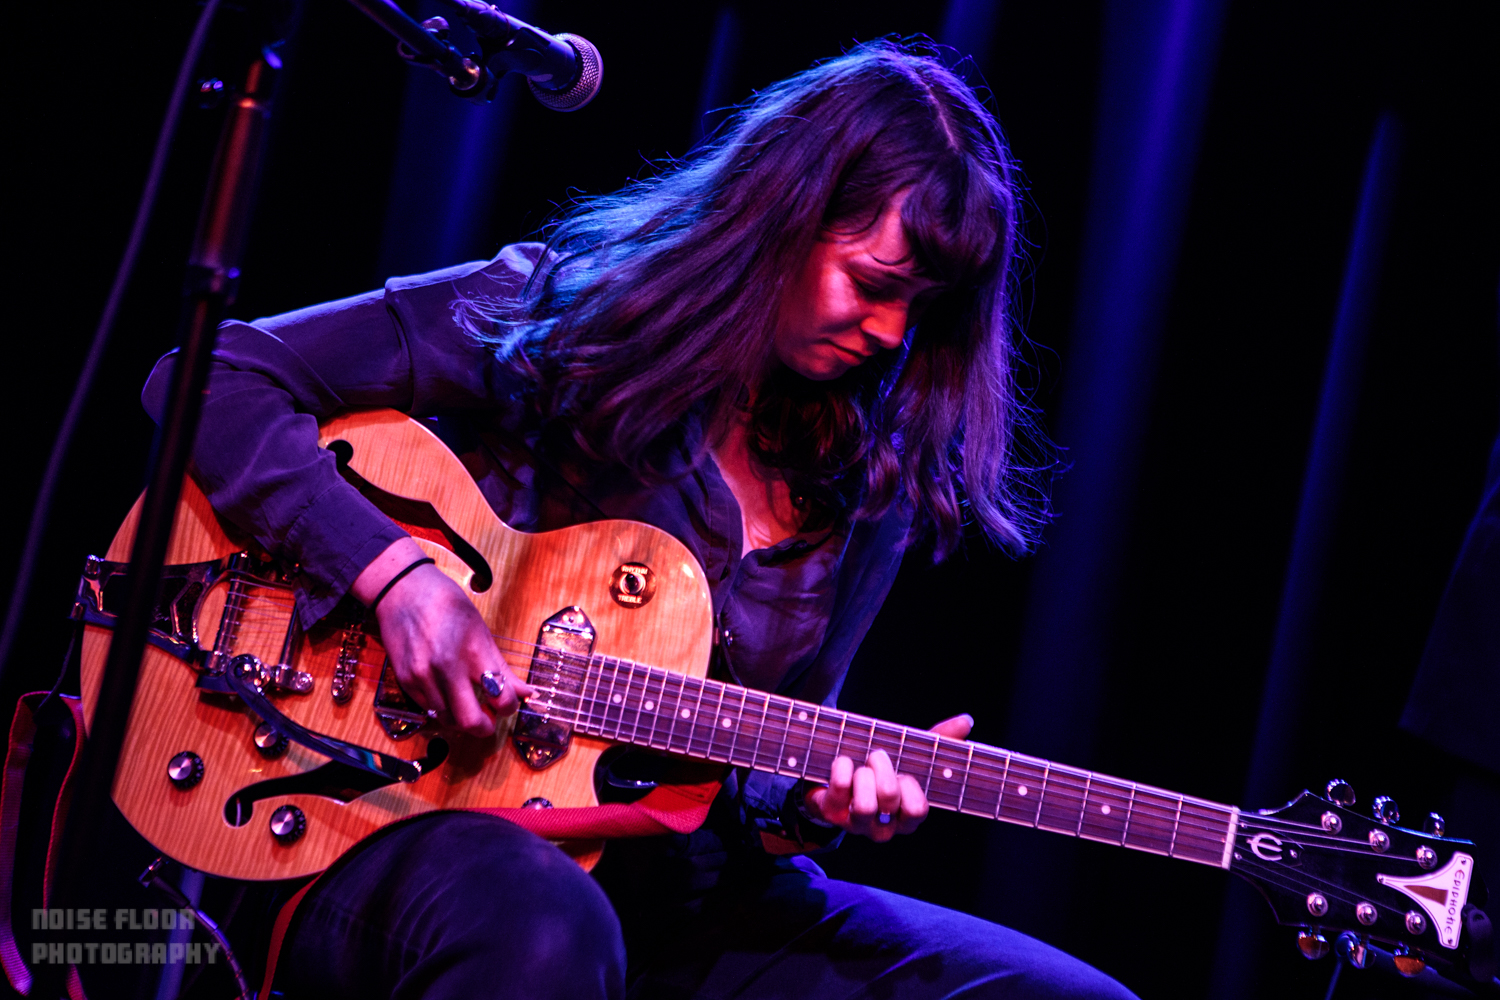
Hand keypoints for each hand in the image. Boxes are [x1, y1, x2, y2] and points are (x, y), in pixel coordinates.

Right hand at [353, 538, 532, 736]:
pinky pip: (429, 709)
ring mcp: (422, 676)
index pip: (501, 698)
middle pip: (471, 722)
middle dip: (485, 727)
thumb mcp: (480, 630)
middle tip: (489, 719)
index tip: (508, 703)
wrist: (402, 590)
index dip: (510, 707)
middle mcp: (446, 668)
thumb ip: (501, 666)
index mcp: (473, 651)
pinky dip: (442, 709)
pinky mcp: (405, 681)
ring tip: (468, 703)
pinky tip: (448, 694)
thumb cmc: (446, 604)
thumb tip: (525, 692)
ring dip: (461, 718)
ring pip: (448, 720)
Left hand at [801, 713, 972, 842]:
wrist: (835, 777)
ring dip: (862, 774)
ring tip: (859, 765)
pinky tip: (842, 762)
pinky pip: (839, 792)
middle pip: (890, 798)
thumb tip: (967, 721)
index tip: (904, 772)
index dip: (910, 786)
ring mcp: (856, 823)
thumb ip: (940, 740)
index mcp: (906, 817)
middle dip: (883, 767)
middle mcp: (883, 827)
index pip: (917, 810)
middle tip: (876, 756)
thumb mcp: (911, 755)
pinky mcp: (831, 814)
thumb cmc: (881, 770)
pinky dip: (840, 768)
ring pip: (865, 806)